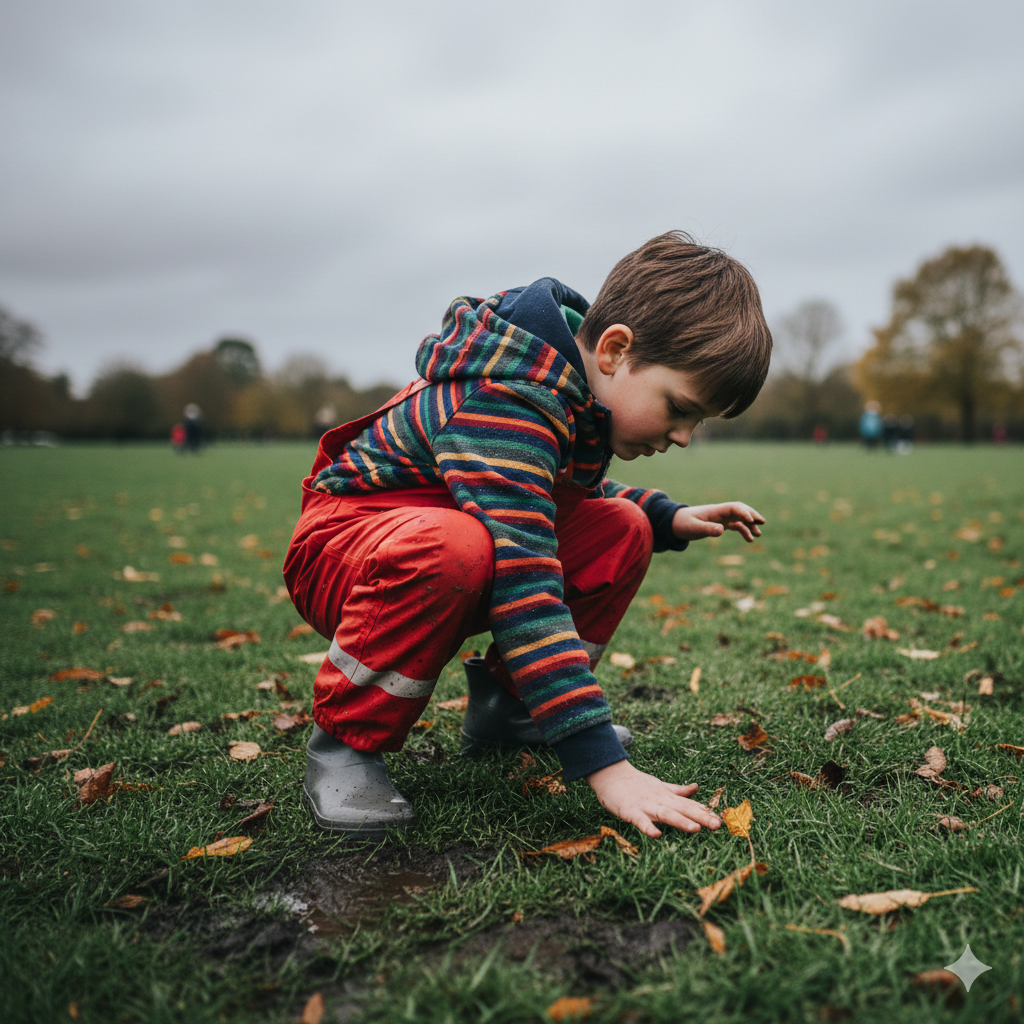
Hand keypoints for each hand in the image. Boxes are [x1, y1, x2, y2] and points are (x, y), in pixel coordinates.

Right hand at [586, 760, 721, 837]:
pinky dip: (648, 827)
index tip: (724, 819)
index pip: (690, 805)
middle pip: (683, 809)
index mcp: (668, 796)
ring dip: (680, 821)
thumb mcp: (660, 786)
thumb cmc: (636, 784)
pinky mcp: (631, 811)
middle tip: (718, 825)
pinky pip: (640, 821)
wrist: (610, 774)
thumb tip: (697, 788)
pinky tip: (657, 834)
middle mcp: (660, 801)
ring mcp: (646, 806)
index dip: (706, 811)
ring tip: (696, 829)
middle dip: (701, 817)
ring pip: (666, 814)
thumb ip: (678, 790)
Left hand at [672, 502, 764, 541]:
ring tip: (758, 534)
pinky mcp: (719, 524)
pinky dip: (744, 530)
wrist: (673, 523)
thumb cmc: (682, 524)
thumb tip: (722, 530)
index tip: (751, 521)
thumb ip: (708, 529)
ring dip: (750, 524)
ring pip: (739, 518)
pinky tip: (750, 539)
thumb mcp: (693, 528)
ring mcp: (720, 518)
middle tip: (762, 522)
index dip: (743, 513)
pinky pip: (735, 525)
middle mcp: (720, 512)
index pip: (733, 507)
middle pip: (740, 509)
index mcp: (714, 510)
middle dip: (752, 514)